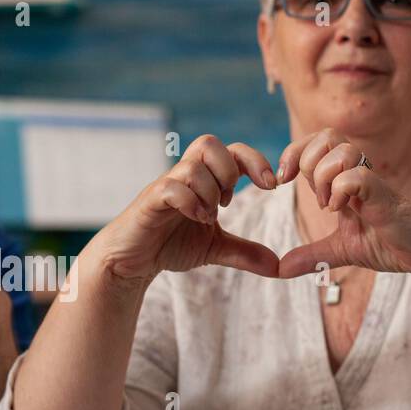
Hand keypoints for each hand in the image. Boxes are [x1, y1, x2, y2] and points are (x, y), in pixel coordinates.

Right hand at [91, 134, 280, 284]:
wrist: (132, 261)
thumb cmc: (169, 245)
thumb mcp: (215, 248)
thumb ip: (245, 253)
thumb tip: (278, 267)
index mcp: (203, 180)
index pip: (232, 151)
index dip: (255, 161)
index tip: (271, 186)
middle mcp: (184, 176)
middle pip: (209, 143)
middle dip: (228, 170)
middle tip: (228, 200)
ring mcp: (166, 186)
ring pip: (192, 165)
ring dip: (209, 191)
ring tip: (209, 217)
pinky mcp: (150, 201)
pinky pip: (171, 187)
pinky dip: (190, 202)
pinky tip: (196, 219)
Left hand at [275, 128, 410, 283]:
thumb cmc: (393, 243)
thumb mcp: (342, 250)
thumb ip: (312, 256)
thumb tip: (280, 269)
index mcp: (344, 179)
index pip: (314, 142)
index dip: (293, 153)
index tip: (282, 180)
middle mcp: (358, 173)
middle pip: (325, 136)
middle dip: (306, 162)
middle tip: (313, 195)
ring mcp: (372, 182)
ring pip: (341, 151)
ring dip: (324, 178)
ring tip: (331, 205)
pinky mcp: (385, 196)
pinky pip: (357, 176)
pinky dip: (341, 191)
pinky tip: (342, 210)